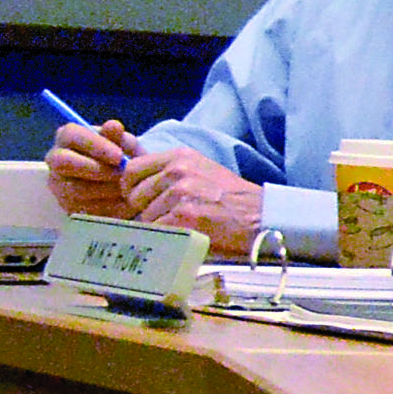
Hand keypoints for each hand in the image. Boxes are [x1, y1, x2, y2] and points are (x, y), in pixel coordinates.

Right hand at [45, 120, 142, 217]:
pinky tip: (126, 202)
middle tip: (121, 174)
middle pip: (63, 162)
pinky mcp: (67, 207)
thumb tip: (113, 126)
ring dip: (105, 189)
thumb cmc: (123, 157)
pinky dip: (109, 206)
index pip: (71, 135)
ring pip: (75, 189)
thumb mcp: (125, 145)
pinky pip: (83, 209)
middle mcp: (56, 160)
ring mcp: (59, 185)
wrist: (128, 184)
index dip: (95, 145)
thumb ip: (118, 137)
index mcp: (68, 137)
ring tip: (128, 188)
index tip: (119, 156)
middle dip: (95, 169)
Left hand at [117, 141, 267, 250]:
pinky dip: (168, 237)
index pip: (131, 170)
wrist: (262, 217)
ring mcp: (181, 193)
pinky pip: (157, 230)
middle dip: (144, 209)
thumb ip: (168, 172)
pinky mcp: (185, 216)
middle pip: (134, 194)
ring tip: (184, 225)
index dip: (133, 188)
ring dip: (158, 225)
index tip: (144, 199)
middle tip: (167, 216)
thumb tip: (130, 183)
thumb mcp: (200, 172)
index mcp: (180, 157)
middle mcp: (178, 170)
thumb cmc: (231, 199)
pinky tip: (187, 234)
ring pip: (144, 215)